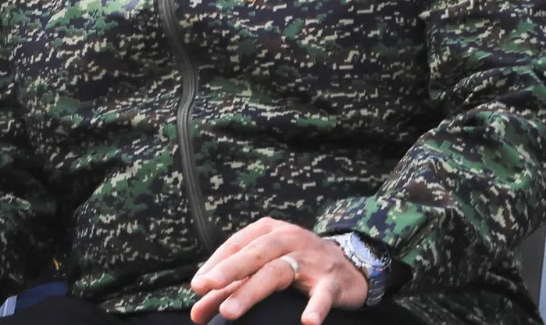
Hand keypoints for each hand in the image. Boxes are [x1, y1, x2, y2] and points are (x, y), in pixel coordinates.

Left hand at [190, 218, 367, 324]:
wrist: (349, 264)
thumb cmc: (296, 263)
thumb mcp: (264, 267)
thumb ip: (230, 289)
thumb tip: (196, 314)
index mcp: (267, 231)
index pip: (235, 245)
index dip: (215, 264)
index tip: (197, 285)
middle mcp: (287, 238)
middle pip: (254, 253)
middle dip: (228, 270)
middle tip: (206, 287)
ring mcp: (310, 258)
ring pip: (277, 272)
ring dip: (252, 291)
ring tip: (229, 312)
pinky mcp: (331, 280)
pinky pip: (323, 294)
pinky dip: (316, 307)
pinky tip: (308, 322)